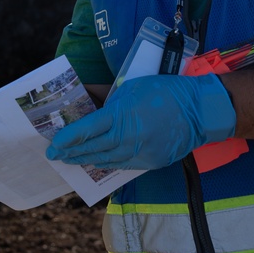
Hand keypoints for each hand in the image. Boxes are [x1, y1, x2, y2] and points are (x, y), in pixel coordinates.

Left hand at [45, 74, 234, 169]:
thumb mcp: (131, 86)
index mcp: (122, 116)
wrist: (199, 111)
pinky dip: (105, 164)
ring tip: (70, 159)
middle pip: (93, 148)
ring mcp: (140, 153)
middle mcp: (128, 138)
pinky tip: (95, 162)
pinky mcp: (150, 162)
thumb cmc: (165, 91)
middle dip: (71, 152)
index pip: (87, 130)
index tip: (54, 143)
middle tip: (54, 154)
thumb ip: (108, 99)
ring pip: (105, 160)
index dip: (68, 138)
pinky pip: (122, 165)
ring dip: (85, 159)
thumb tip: (88, 103)